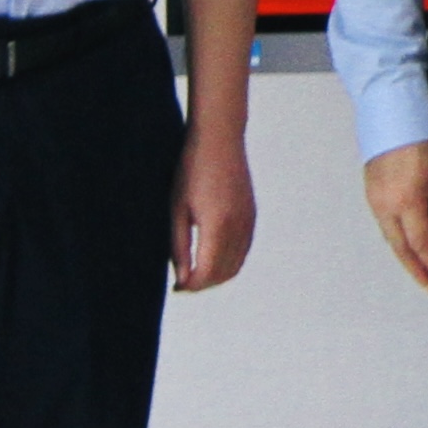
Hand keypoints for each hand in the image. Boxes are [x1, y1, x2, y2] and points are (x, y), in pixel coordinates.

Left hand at [173, 127, 256, 290]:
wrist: (219, 139)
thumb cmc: (191, 170)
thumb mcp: (177, 210)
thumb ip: (179, 248)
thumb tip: (183, 279)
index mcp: (217, 226)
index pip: (206, 274)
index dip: (190, 286)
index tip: (175, 288)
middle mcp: (239, 227)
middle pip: (223, 274)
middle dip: (202, 284)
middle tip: (183, 283)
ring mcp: (249, 221)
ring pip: (236, 265)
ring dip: (216, 275)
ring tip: (194, 272)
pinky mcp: (252, 215)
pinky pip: (243, 250)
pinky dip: (229, 262)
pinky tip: (211, 256)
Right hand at [362, 140, 427, 290]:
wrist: (390, 114)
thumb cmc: (420, 139)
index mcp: (407, 201)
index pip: (420, 243)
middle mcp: (386, 205)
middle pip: (400, 247)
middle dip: (414, 269)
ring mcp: (375, 200)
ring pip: (389, 238)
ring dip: (404, 256)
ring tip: (419, 270)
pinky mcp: (370, 193)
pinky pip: (383, 224)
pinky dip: (395, 239)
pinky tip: (405, 244)